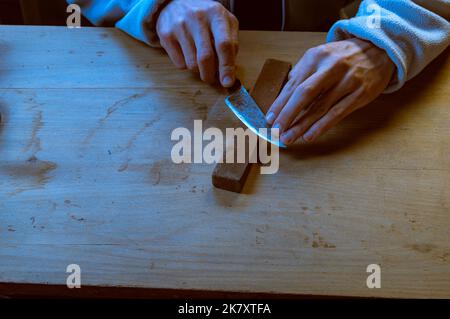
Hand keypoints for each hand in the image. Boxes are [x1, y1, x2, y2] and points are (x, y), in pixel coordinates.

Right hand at [156, 0, 238, 86]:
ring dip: (198, 70)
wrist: (177, 2)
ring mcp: (179, 25)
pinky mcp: (166, 34)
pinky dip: (186, 65)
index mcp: (216, 14)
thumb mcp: (225, 23)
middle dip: (210, 75)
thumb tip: (229, 73)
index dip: (227, 67)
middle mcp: (197, 18)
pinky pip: (179, 64)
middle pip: (205, 57)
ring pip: (191, 64)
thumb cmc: (207, 18)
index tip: (227, 83)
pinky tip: (187, 53)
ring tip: (199, 60)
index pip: (224, 45)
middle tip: (211, 79)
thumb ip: (231, 45)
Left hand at [266, 38, 394, 143]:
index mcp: (316, 56)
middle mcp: (331, 67)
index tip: (270, 118)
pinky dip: (322, 126)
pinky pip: (337, 113)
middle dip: (288, 114)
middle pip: (305, 94)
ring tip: (288, 138)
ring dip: (302, 125)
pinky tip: (310, 136)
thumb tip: (282, 99)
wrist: (379, 49)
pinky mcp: (360, 94)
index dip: (280, 103)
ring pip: (320, 107)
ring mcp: (348, 81)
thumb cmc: (343, 57)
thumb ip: (302, 74)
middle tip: (276, 130)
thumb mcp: (321, 56)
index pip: (293, 84)